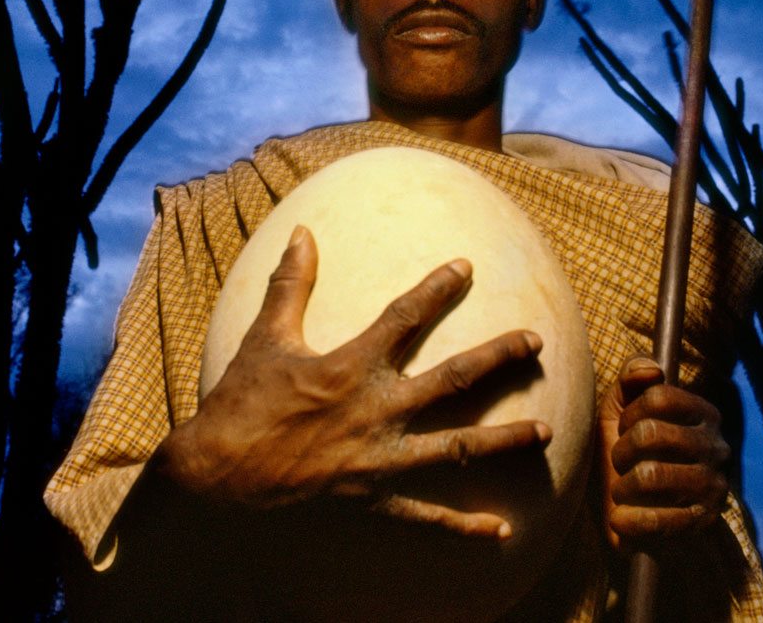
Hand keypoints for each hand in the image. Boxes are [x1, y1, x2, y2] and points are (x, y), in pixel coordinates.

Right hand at [152, 225, 550, 538]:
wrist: (216, 478)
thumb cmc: (240, 404)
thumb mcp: (266, 338)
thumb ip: (290, 284)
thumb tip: (304, 233)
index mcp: (353, 366)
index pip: (406, 317)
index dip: (438, 288)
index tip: (467, 267)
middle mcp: (378, 410)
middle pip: (455, 378)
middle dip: (499, 357)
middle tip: (536, 341)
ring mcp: (380, 458)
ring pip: (458, 446)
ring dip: (505, 440)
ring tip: (546, 431)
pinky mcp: (373, 499)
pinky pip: (427, 515)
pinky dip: (464, 525)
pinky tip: (500, 529)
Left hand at [598, 355, 729, 550]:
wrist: (633, 519)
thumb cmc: (626, 456)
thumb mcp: (619, 412)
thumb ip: (630, 379)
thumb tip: (651, 369)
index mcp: (702, 413)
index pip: (657, 397)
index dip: (628, 415)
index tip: (625, 430)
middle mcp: (716, 446)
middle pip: (650, 433)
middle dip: (621, 451)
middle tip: (621, 465)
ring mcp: (713, 487)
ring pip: (649, 475)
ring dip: (621, 486)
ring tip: (623, 492)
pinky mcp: (702, 524)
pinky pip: (655, 519)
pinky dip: (627, 519)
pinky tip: (622, 518)